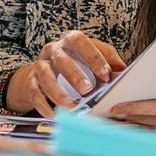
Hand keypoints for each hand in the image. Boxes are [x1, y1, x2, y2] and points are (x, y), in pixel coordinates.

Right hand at [6, 30, 126, 116]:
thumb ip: (108, 59)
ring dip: (57, 91)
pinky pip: (34, 92)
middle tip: (87, 90)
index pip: (79, 41)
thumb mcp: (91, 56)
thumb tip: (124, 71)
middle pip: (60, 58)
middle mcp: (52, 50)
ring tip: (71, 105)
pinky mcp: (31, 81)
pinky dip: (43, 104)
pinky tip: (53, 114)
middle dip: (74, 74)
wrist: (44, 70)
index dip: (93, 56)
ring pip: (44, 74)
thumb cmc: (75, 63)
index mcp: (69, 40)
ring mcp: (40, 64)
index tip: (106, 74)